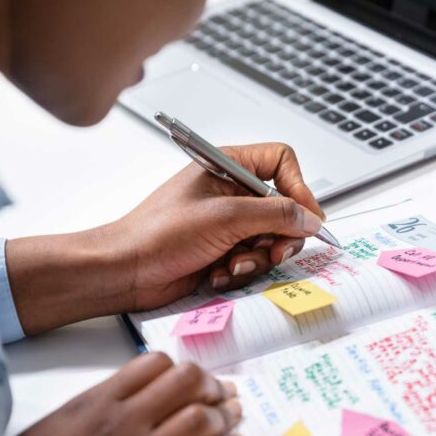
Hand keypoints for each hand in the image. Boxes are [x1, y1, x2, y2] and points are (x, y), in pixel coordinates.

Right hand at [0, 353, 243, 435]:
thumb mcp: (56, 425)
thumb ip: (98, 405)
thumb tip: (140, 395)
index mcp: (95, 403)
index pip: (156, 363)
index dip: (186, 369)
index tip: (198, 381)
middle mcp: (118, 426)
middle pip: (186, 383)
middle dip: (213, 386)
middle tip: (223, 397)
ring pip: (199, 422)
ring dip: (225, 418)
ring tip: (232, 421)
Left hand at [6, 142, 325, 333]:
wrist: (126, 271)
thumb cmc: (157, 234)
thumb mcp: (226, 217)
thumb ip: (275, 214)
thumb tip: (309, 217)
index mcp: (228, 167)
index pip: (281, 162)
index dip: (299, 187)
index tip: (307, 217)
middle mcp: (231, 192)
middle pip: (283, 207)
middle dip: (280, 235)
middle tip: (273, 252)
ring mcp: (229, 223)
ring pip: (271, 239)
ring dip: (256, 258)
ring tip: (232, 264)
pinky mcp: (224, 250)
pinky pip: (253, 260)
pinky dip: (241, 270)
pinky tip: (218, 273)